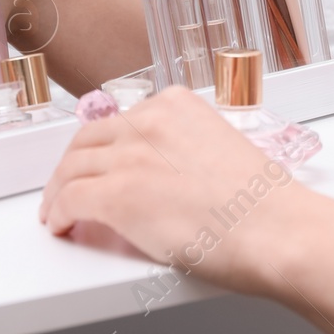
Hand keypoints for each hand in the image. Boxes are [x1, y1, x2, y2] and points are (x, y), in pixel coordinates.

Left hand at [39, 86, 313, 299]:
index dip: (100, 146)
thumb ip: (182, 148)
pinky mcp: (117, 195)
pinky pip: (69, 200)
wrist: (277, 229)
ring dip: (58, 191)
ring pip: (71, 169)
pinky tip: (60, 224)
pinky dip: (57, 213)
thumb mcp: (220, 147)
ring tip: (56, 209)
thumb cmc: (262, 203)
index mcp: (176, 104)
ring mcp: (130, 156)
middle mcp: (148, 121)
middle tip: (66, 185)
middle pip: (86, 140)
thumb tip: (162, 173)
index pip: (120, 120)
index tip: (96, 161)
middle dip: (71, 165)